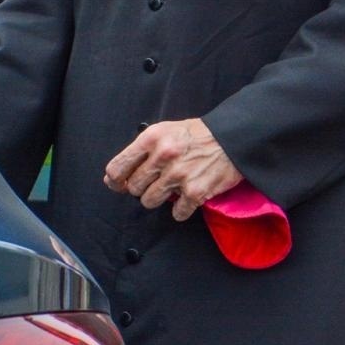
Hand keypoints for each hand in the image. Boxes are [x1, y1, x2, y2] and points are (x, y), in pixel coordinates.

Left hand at [104, 118, 241, 221]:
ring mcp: (178, 175)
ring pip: (149, 201)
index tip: (119, 183)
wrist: (232, 138)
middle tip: (157, 180)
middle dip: (142, 187)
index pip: (117, 167)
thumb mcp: (164, 131)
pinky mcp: (195, 192)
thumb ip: (140, 152)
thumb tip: (112, 178)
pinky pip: (176, 213)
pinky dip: (181, 209)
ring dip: (158, 198)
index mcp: (152, 138)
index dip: (115, 179)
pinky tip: (188, 196)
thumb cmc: (195, 135)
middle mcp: (163, 156)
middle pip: (133, 187)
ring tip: (172, 187)